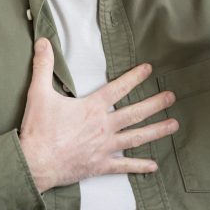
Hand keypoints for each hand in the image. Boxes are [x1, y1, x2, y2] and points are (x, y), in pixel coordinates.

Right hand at [18, 37, 177, 193]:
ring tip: (174, 125)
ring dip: (157, 131)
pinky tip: (154, 166)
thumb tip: (43, 42)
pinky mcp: (100, 165)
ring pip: (136, 138)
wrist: (35, 164)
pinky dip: (139, 167)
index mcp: (92, 108)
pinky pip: (124, 166)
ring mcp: (104, 147)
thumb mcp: (39, 94)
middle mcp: (104, 127)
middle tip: (172, 97)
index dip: (134, 77)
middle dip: (156, 104)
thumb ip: (43, 66)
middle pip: (135, 113)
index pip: (118, 89)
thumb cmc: (38, 130)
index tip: (149, 69)